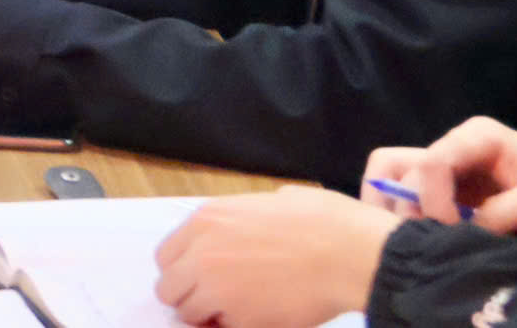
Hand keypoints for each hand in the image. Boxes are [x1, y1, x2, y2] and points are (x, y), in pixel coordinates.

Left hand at [154, 187, 398, 327]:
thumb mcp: (271, 201)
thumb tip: (247, 226)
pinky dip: (239, 327)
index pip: (165, 256)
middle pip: (168, 289)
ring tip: (239, 310)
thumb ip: (243, 219)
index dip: (183, 270)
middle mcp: (202, 256)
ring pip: (190, 314)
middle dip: (189, 296)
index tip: (199, 277)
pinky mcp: (243, 321)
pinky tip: (262, 318)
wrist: (351, 253)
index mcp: (205, 221)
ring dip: (209, 316)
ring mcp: (219, 291)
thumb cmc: (322, 221)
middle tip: (214, 300)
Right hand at [366, 116, 516, 233]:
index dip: (431, 200)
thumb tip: (464, 231)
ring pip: (390, 174)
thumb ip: (506, 211)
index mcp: (477, 137)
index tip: (450, 232)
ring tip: (408, 238)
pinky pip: (404, 193)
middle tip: (426, 240)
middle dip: (408, 207)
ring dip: (391, 207)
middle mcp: (452, 145)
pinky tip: (413, 237)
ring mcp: (445, 165)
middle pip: (400, 166)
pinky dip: (399, 214)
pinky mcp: (442, 186)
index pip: (432, 162)